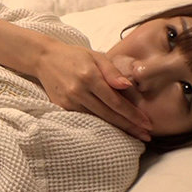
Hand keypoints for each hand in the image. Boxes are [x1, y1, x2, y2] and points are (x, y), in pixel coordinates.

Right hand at [34, 40, 151, 140]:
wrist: (45, 59)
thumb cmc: (74, 56)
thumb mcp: (96, 56)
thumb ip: (112, 71)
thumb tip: (127, 86)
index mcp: (89, 77)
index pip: (115, 101)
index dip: (132, 114)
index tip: (147, 123)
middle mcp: (78, 91)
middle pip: (108, 114)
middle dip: (129, 126)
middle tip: (146, 135)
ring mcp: (68, 101)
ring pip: (97, 119)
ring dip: (117, 128)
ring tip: (134, 134)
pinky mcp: (62, 107)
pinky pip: (85, 118)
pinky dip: (100, 124)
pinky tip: (113, 129)